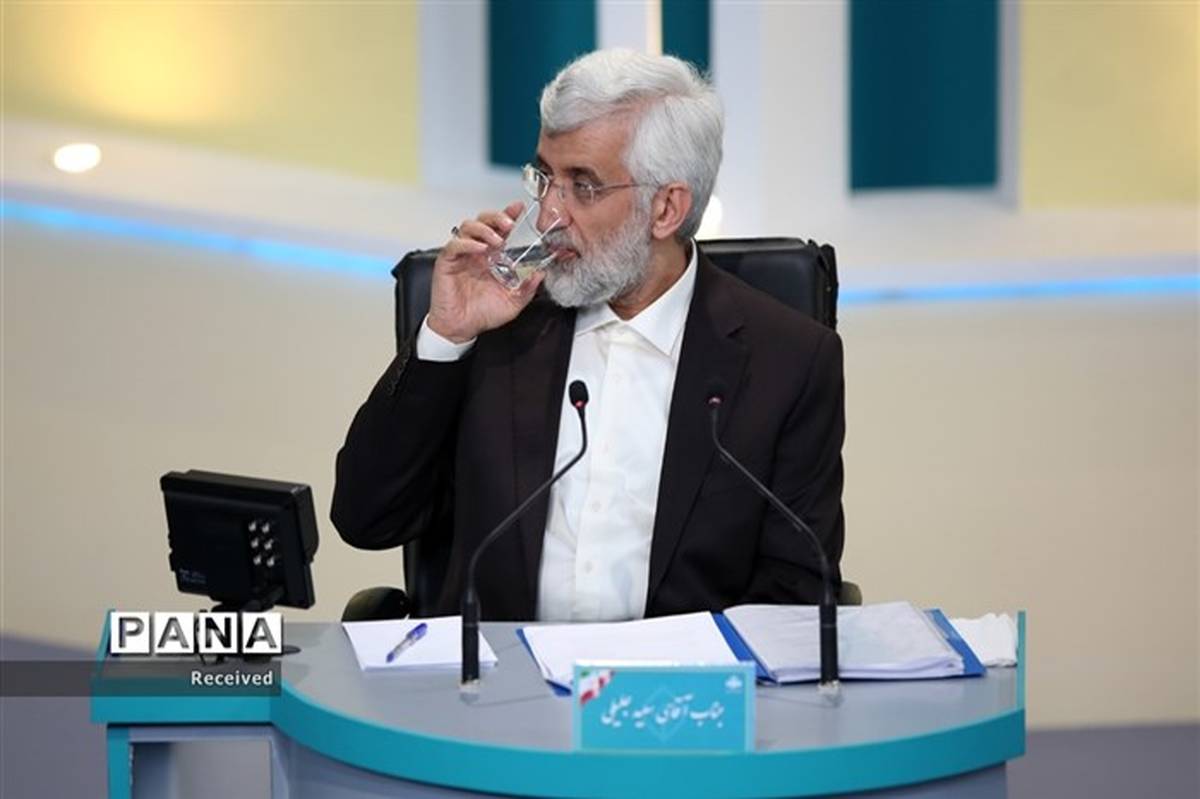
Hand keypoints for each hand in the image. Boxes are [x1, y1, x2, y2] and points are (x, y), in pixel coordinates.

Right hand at [426, 201, 545, 343]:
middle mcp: (477, 251)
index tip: (519, 208)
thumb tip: (541, 273)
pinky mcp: (447, 262)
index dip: (509, 215)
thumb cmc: (483, 313)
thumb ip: (528, 287)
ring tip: (496, 240)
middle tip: (509, 224)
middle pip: (483, 220)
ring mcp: (462, 255)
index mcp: (493, 256)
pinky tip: (479, 249)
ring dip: (484, 229)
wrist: (462, 328)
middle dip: (497, 217)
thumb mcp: (513, 301)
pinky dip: (467, 243)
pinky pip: (454, 245)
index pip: (500, 228)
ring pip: (468, 227)